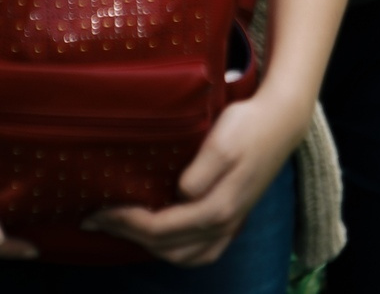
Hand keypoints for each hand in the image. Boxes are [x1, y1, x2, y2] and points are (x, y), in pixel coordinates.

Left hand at [88, 94, 304, 265]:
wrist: (281, 122)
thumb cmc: (248, 126)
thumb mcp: (221, 141)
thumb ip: (199, 173)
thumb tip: (179, 194)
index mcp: (217, 207)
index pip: (160, 228)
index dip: (125, 222)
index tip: (98, 210)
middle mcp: (224, 225)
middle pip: (167, 246)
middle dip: (128, 235)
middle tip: (98, 219)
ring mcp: (231, 225)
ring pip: (183, 256)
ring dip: (149, 247)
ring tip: (123, 227)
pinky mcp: (234, 219)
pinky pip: (201, 253)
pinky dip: (176, 252)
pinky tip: (161, 238)